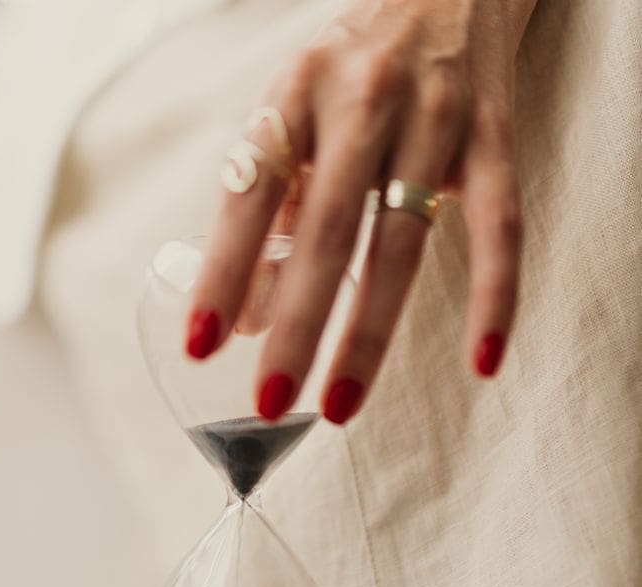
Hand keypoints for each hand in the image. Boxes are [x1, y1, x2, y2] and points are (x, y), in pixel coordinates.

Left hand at [185, 0, 537, 423]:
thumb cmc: (354, 68)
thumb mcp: (293, 116)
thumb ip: (270, 212)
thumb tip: (245, 320)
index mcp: (295, 95)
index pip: (249, 194)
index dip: (223, 271)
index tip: (202, 344)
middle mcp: (363, 102)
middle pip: (327, 232)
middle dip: (295, 327)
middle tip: (270, 402)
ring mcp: (435, 120)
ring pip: (402, 243)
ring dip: (368, 334)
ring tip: (340, 403)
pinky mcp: (495, 138)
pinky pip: (500, 228)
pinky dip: (495, 298)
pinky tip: (483, 362)